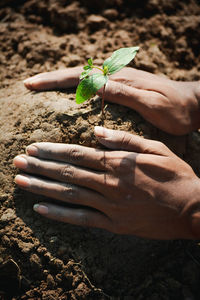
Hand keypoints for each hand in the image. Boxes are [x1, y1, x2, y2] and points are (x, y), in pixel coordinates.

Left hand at [13, 127, 199, 239]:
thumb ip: (124, 140)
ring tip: (21, 181)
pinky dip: (60, 214)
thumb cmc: (174, 175)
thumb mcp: (155, 149)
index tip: (33, 147)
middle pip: (67, 172)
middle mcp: (109, 184)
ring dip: (43, 187)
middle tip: (18, 162)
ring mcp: (110, 206)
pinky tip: (41, 208)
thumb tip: (96, 133)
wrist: (191, 209)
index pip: (77, 154)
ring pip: (69, 194)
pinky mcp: (114, 225)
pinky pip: (82, 219)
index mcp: (118, 163)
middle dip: (40, 166)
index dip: (52, 151)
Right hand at [24, 67, 199, 134]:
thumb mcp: (151, 103)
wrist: (193, 105)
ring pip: (85, 79)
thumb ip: (124, 93)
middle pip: (79, 75)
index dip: (56, 80)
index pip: (82, 77)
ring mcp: (121, 82)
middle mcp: (118, 77)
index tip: (34, 84)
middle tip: (30, 84)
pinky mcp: (125, 89)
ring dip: (63, 82)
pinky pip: (95, 86)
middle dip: (53, 79)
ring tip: (44, 88)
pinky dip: (79, 89)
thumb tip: (94, 84)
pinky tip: (73, 96)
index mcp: (120, 80)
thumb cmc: (175, 109)